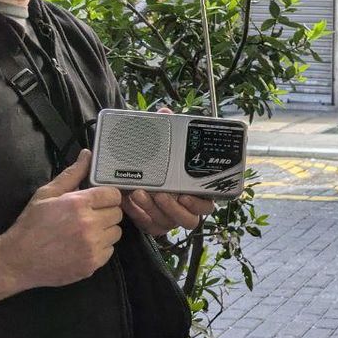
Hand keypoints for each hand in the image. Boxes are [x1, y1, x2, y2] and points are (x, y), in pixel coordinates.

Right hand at [0, 149, 123, 288]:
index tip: (97, 200)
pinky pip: (110, 250)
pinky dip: (101, 248)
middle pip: (117, 213)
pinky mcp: (93, 264)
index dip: (106, 195)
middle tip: (89, 215)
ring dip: (105, 230)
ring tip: (86, 231)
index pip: (113, 194)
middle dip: (106, 212)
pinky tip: (83, 246)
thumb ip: (72, 174)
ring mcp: (92, 246)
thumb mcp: (46, 194)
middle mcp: (89, 225)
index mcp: (79, 204)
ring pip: (116, 232)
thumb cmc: (31, 225)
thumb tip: (87, 154)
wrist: (17, 261)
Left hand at [120, 105, 216, 234]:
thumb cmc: (159, 162)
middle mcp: (185, 208)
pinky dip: (140, 214)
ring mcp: (169, 218)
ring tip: (141, 194)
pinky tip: (130, 202)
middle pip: (190, 220)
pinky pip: (150, 226)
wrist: (136, 175)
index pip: (207, 205)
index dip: (198, 203)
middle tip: (161, 194)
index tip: (185, 194)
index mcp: (196, 192)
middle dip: (174, 208)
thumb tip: (165, 112)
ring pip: (168, 223)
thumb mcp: (163, 146)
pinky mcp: (154, 224)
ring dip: (154, 210)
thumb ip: (166, 131)